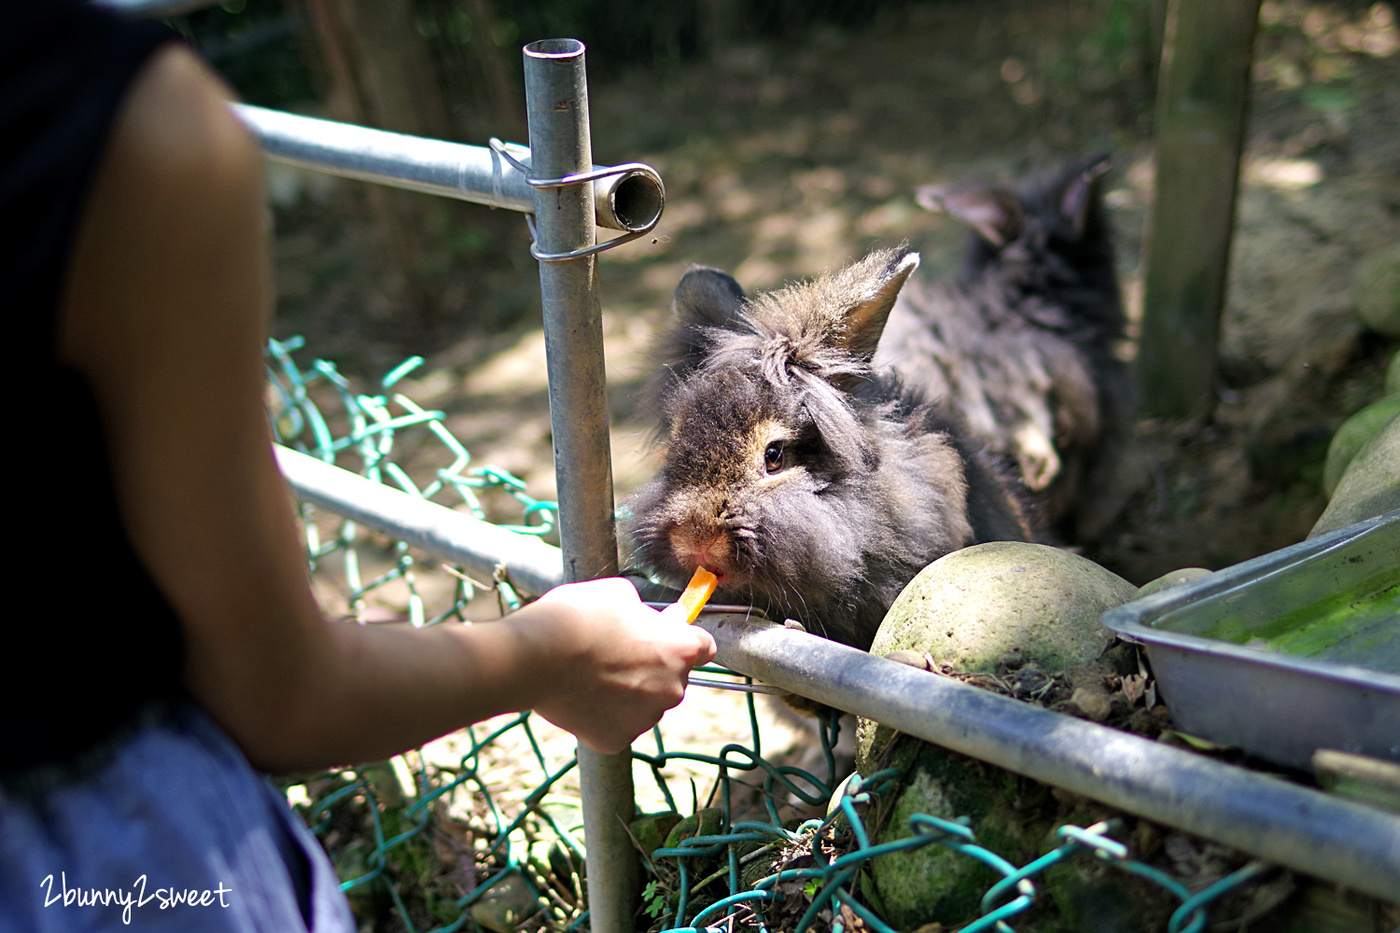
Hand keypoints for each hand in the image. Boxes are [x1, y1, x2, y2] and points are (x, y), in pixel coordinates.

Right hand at [514, 578, 716, 753]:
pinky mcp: (616, 740)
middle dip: (652, 666)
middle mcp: (673, 689)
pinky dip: (603, 716)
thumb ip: (645, 612)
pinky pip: (616, 726)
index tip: (663, 633)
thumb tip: (653, 620)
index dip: (681, 637)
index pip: (704, 647)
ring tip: (591, 674)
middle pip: (672, 678)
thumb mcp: (619, 594)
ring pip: (644, 704)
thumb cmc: (578, 617)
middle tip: (615, 652)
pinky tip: (581, 697)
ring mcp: (645, 719)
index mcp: (681, 650)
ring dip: (628, 693)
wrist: (536, 657)